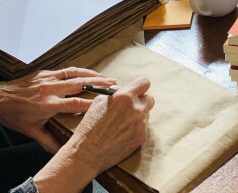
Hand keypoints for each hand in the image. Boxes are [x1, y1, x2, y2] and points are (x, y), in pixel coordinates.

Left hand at [0, 67, 115, 152]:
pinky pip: (65, 70)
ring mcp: (48, 79)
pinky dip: (78, 71)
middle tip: (113, 84)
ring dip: (91, 74)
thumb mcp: (30, 131)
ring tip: (105, 77)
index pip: (76, 103)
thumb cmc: (13, 116)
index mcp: (48, 105)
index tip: (106, 104)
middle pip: (79, 84)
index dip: (92, 103)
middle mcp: (50, 89)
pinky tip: (87, 73)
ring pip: (74, 74)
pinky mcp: (44, 73)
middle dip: (98, 84)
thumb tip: (61, 151)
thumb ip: (47, 140)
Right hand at [32, 77, 154, 191]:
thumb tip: (124, 90)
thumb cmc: (90, 126)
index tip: (136, 89)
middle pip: (149, 98)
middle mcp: (136, 109)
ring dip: (137, 115)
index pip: (144, 83)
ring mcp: (141, 124)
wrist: (88, 153)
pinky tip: (122, 133)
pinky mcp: (142, 137)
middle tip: (131, 106)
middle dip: (141, 100)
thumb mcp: (98, 102)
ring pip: (146, 114)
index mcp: (125, 97)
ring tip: (121, 123)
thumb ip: (115, 94)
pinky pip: (143, 127)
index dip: (140, 86)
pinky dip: (135, 128)